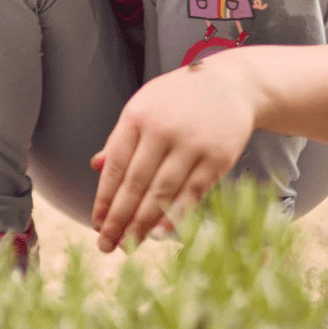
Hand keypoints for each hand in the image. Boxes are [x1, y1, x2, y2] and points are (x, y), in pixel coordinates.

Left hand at [91, 56, 256, 251]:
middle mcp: (162, 130)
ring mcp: (191, 144)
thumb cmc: (180, 97)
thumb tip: (95, 166)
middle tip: (106, 245)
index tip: (97, 224)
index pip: (115, 165)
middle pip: (135, 183)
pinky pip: (192, 193)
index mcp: (138, 115)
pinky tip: (160, 234)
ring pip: (162, 192)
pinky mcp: (217, 157)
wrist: (232, 83)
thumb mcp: (145, 105)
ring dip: (143, 224)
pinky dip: (175, 216)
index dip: (104, 199)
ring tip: (129, 246)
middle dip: (119, 219)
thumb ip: (121, 137)